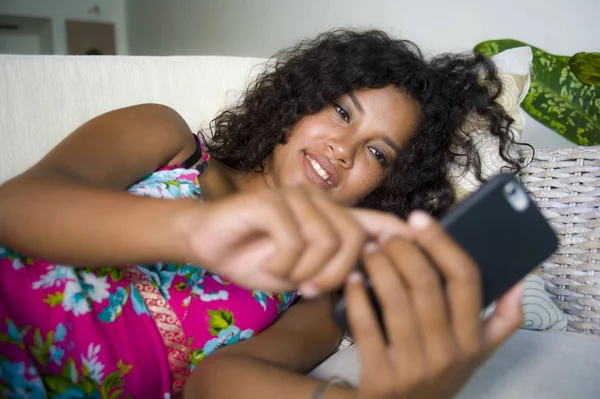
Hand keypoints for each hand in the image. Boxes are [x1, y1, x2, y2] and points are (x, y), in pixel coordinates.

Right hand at [183, 186, 409, 293]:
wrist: (208, 244)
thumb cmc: (255, 259)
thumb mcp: (300, 274)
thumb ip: (330, 270)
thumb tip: (365, 273)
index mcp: (330, 218)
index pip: (375, 221)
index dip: (400, 232)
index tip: (421, 243)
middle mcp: (318, 201)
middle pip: (353, 237)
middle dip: (336, 273)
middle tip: (311, 290)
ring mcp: (295, 197)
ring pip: (326, 239)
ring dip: (306, 271)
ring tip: (287, 277)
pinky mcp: (271, 200)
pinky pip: (294, 240)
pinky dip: (284, 264)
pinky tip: (270, 264)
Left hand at [345, 211, 523, 398]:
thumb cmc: (440, 371)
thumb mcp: (478, 353)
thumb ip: (503, 320)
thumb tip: (520, 281)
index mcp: (474, 340)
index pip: (466, 278)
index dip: (441, 242)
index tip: (418, 218)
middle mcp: (449, 353)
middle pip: (426, 283)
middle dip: (402, 250)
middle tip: (386, 236)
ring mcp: (414, 367)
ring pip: (395, 299)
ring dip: (378, 266)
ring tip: (369, 250)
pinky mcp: (381, 377)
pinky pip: (366, 326)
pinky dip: (356, 297)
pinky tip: (353, 279)